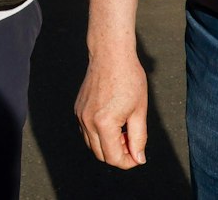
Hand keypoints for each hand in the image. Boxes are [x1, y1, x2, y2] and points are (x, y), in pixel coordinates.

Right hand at [76, 52, 149, 167]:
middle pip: (101, 155)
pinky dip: (99, 135)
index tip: (138, 157)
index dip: (128, 162)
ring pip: (92, 145)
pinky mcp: (78, 109)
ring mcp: (80, 115)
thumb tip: (138, 158)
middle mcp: (87, 122)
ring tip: (124, 132)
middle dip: (118, 155)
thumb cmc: (128, 78)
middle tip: (133, 143)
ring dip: (108, 146)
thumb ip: (139, 138)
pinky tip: (114, 123)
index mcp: (104, 123)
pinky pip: (87, 132)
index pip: (113, 158)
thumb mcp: (139, 111)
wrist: (111, 54)